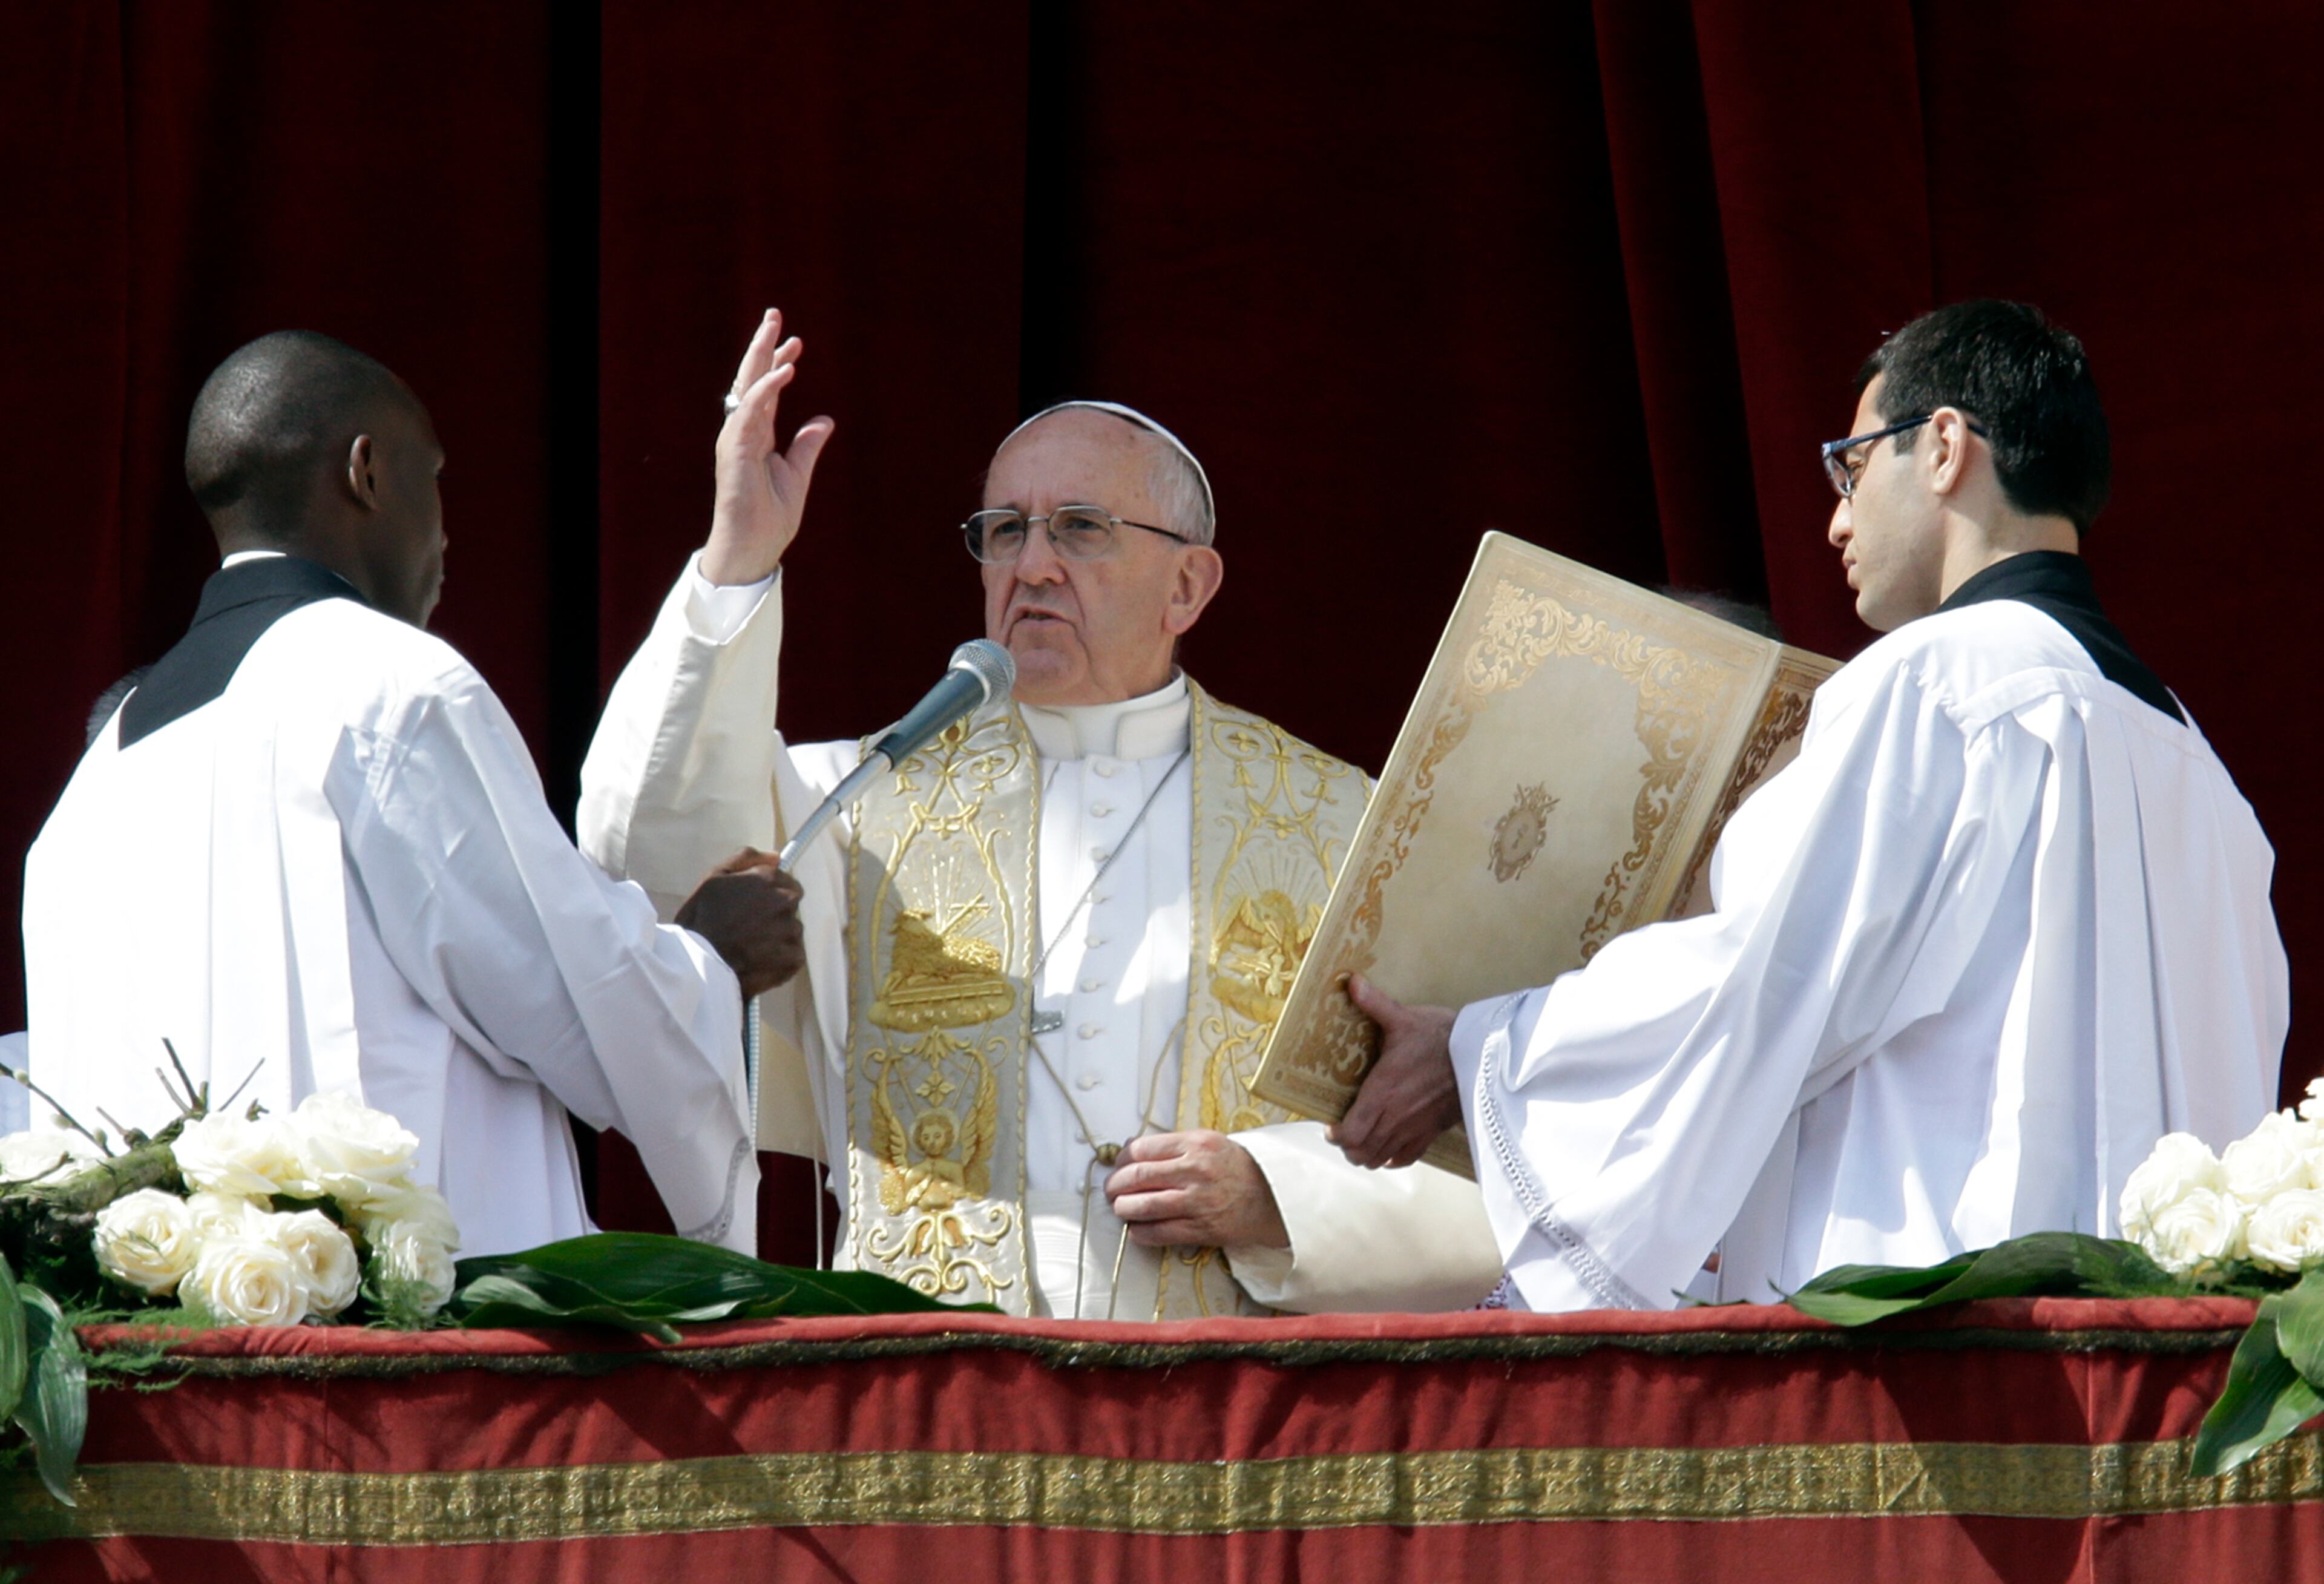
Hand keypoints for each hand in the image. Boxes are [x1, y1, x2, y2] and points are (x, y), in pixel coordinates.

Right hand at [674, 848, 806, 997]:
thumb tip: (776, 857)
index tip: (754, 906)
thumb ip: (745, 859)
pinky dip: (779, 959)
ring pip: (791, 931)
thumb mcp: (713, 878)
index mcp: (768, 879)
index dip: (769, 894)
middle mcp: (785, 901)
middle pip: (790, 905)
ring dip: (776, 937)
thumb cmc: (700, 921)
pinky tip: (757, 961)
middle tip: (748, 928)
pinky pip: (793, 956)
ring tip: (749, 947)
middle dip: (773, 914)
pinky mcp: (793, 958)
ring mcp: (791, 930)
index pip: (785, 881)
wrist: (697, 966)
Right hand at [702, 308, 836, 585]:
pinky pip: (751, 411)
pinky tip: (784, 370)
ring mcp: (737, 438)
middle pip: (751, 378)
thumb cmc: (770, 517)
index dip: (778, 363)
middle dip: (762, 345)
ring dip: (761, 354)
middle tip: (774, 313)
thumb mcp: (798, 474)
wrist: (754, 547)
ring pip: (746, 386)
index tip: (795, 343)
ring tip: (774, 327)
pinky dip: (767, 389)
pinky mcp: (737, 449)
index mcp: (758, 435)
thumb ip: (808, 445)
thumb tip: (825, 420)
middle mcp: (744, 430)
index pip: (767, 390)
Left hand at [1103, 1130, 1288, 1249]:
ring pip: (1144, 1206)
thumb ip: (1173, 1145)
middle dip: (1116, 1185)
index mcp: (1197, 1143)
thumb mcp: (1209, 1143)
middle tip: (1111, 1190)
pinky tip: (1136, 1229)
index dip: (1122, 1159)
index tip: (1118, 1166)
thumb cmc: (1238, 1168)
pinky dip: (1140, 1232)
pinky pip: (1159, 1233)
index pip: (1143, 1149)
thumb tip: (1131, 1148)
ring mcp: (1198, 1201)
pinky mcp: (1202, 1229)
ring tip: (1121, 1208)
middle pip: (1138, 1177)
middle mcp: (1196, 1170)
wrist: (1274, 1198)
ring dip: (1123, 1209)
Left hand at [1329, 974, 1461, 1168]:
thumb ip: (1374, 1003)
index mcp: (1383, 1092)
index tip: (1330, 1125)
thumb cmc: (1441, 1036)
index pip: (1351, 1133)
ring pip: (1380, 1159)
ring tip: (1361, 1138)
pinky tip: (1387, 1144)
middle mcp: (1395, 1116)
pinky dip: (1391, 1157)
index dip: (1336, 1135)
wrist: (1482, 1055)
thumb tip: (1350, 980)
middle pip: (1360, 1152)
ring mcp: (1415, 1128)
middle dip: (1346, 1146)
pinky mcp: (1432, 1131)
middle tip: (1342, 1131)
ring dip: (1366, 1154)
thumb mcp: (1404, 1018)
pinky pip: (1406, 1158)